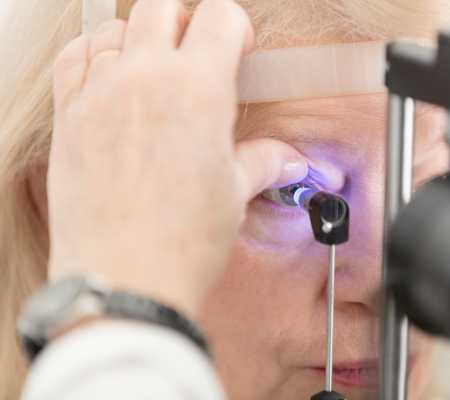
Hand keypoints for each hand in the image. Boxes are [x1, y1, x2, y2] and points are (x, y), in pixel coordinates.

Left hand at [48, 0, 306, 319]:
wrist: (124, 280)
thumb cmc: (183, 241)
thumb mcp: (234, 194)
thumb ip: (264, 161)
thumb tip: (291, 160)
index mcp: (198, 90)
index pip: (219, 17)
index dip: (235, 27)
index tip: (237, 49)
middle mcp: (145, 79)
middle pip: (162, 7)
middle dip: (187, 22)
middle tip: (197, 54)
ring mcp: (100, 94)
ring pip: (116, 28)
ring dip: (140, 38)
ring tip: (153, 69)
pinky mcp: (69, 118)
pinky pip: (74, 59)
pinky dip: (94, 54)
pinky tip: (108, 74)